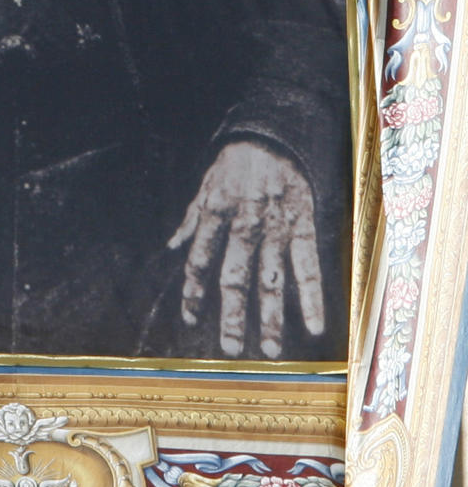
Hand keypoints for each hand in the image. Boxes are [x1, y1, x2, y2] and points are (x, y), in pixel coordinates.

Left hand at [167, 140, 323, 358]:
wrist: (273, 135)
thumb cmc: (235, 164)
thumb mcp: (206, 185)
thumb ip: (191, 218)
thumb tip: (172, 247)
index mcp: (215, 213)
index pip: (199, 261)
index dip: (192, 293)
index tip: (189, 321)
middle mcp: (243, 224)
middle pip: (235, 277)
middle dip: (232, 315)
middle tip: (230, 349)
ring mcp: (275, 227)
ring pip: (271, 279)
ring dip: (271, 317)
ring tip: (270, 351)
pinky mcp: (302, 225)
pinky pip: (307, 266)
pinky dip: (311, 297)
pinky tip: (314, 326)